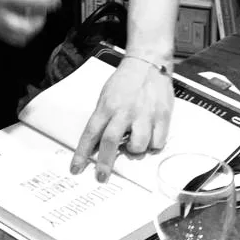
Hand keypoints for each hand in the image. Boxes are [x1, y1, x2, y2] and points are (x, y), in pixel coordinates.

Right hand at [0, 0, 62, 46]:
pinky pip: (7, 36)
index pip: (31, 1)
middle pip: (26, 27)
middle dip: (41, 19)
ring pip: (18, 37)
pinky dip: (18, 28)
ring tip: (32, 11)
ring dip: (31, 26)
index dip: (49, 0)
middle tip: (46, 7)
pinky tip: (18, 15)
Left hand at [70, 57, 173, 181]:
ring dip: (135, 151)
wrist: (148, 63)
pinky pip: (157, 142)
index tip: (76, 169)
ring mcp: (145, 114)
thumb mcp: (107, 96)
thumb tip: (98, 144)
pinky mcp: (162, 116)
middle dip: (105, 163)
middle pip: (111, 142)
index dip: (81, 153)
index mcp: (107, 106)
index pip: (90, 133)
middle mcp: (124, 111)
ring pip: (138, 146)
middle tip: (101, 177)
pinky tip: (151, 136)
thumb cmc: (125, 81)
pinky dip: (153, 144)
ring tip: (135, 143)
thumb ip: (103, 118)